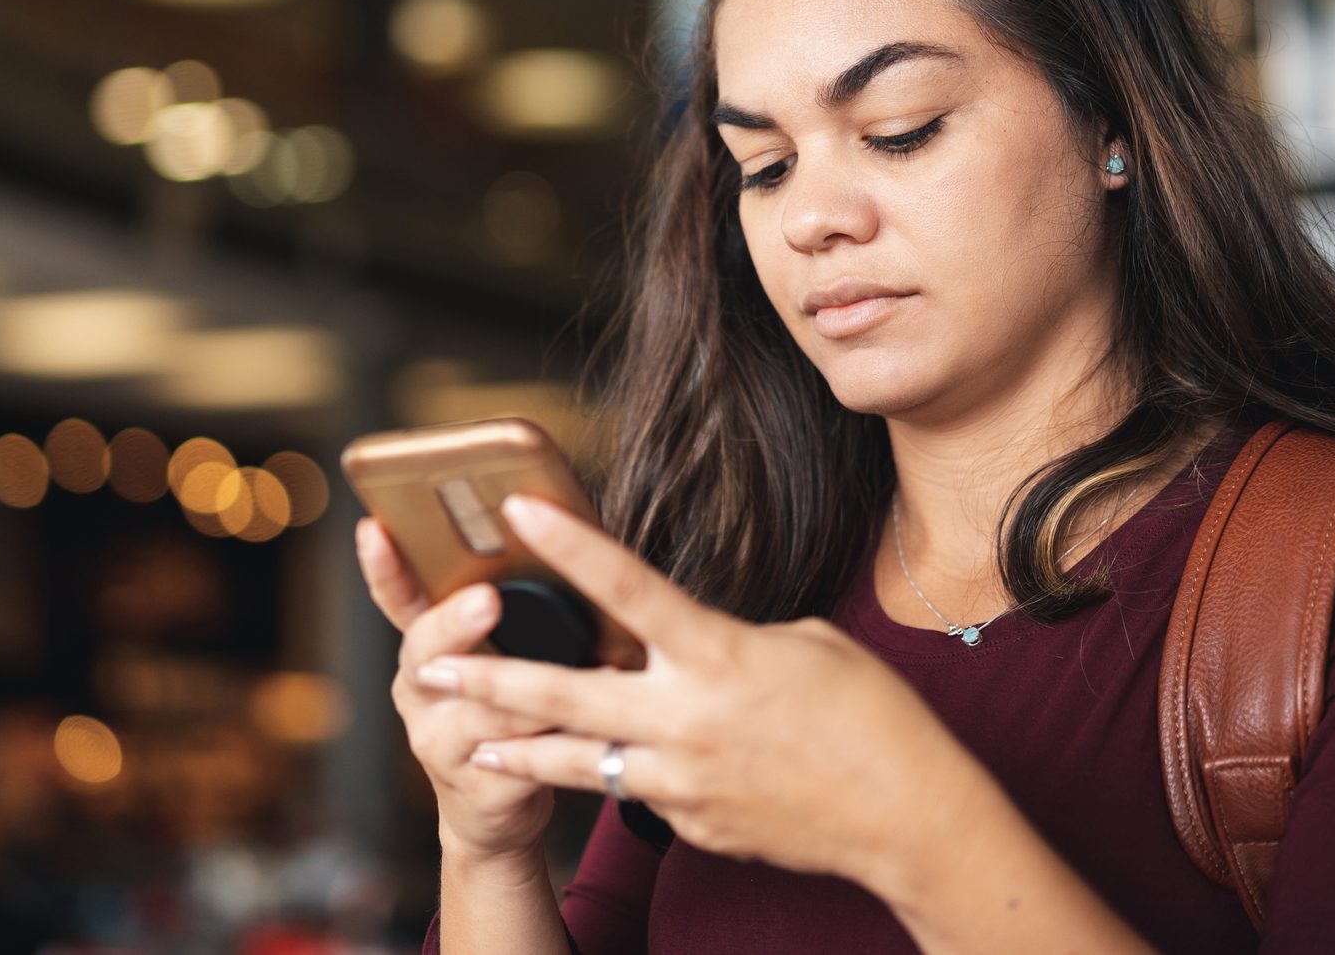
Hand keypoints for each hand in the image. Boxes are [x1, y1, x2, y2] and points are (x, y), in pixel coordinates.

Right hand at [354, 515, 559, 860]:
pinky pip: (519, 758)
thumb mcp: (491, 659)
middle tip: (486, 599)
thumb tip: (561, 534)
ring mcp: (440, 743)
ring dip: (533, 688)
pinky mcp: (476, 787)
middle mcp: (419, 693)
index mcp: (424, 649)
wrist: (495, 810)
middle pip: (427, 651)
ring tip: (582, 663)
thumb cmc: (505, 713)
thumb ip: (508, 613)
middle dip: (456, 622)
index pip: (397, 599)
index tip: (374, 529)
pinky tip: (595, 723)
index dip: (382, 567)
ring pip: (484, 709)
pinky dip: (560, 738)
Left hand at [410, 495, 978, 885]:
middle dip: (489, 679)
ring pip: (577, 763)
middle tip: (427, 666)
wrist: (906, 817)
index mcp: (719, 654)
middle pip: (565, 694)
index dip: (569, 545)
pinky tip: (610, 768)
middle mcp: (688, 718)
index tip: (518, 510)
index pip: (628, 588)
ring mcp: (684, 779)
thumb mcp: (801, 645)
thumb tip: (689, 649)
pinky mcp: (692, 823)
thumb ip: (727, 641)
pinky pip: (637, 795)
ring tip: (467, 743)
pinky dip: (619, 777)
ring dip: (518, 751)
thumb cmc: (870, 716)